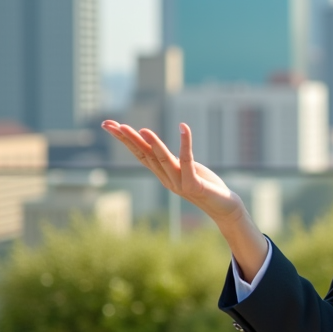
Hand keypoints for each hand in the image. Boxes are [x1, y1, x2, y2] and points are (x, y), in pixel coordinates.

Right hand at [102, 120, 240, 224]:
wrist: (224, 207)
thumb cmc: (204, 184)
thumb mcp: (184, 169)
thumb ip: (170, 159)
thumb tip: (154, 145)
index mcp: (162, 173)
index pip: (140, 153)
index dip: (124, 139)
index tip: (109, 124)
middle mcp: (166, 178)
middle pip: (144, 156)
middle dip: (127, 139)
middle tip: (110, 124)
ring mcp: (179, 183)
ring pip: (163, 160)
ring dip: (153, 144)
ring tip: (142, 129)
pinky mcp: (194, 184)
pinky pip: (188, 161)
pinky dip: (185, 144)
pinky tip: (184, 127)